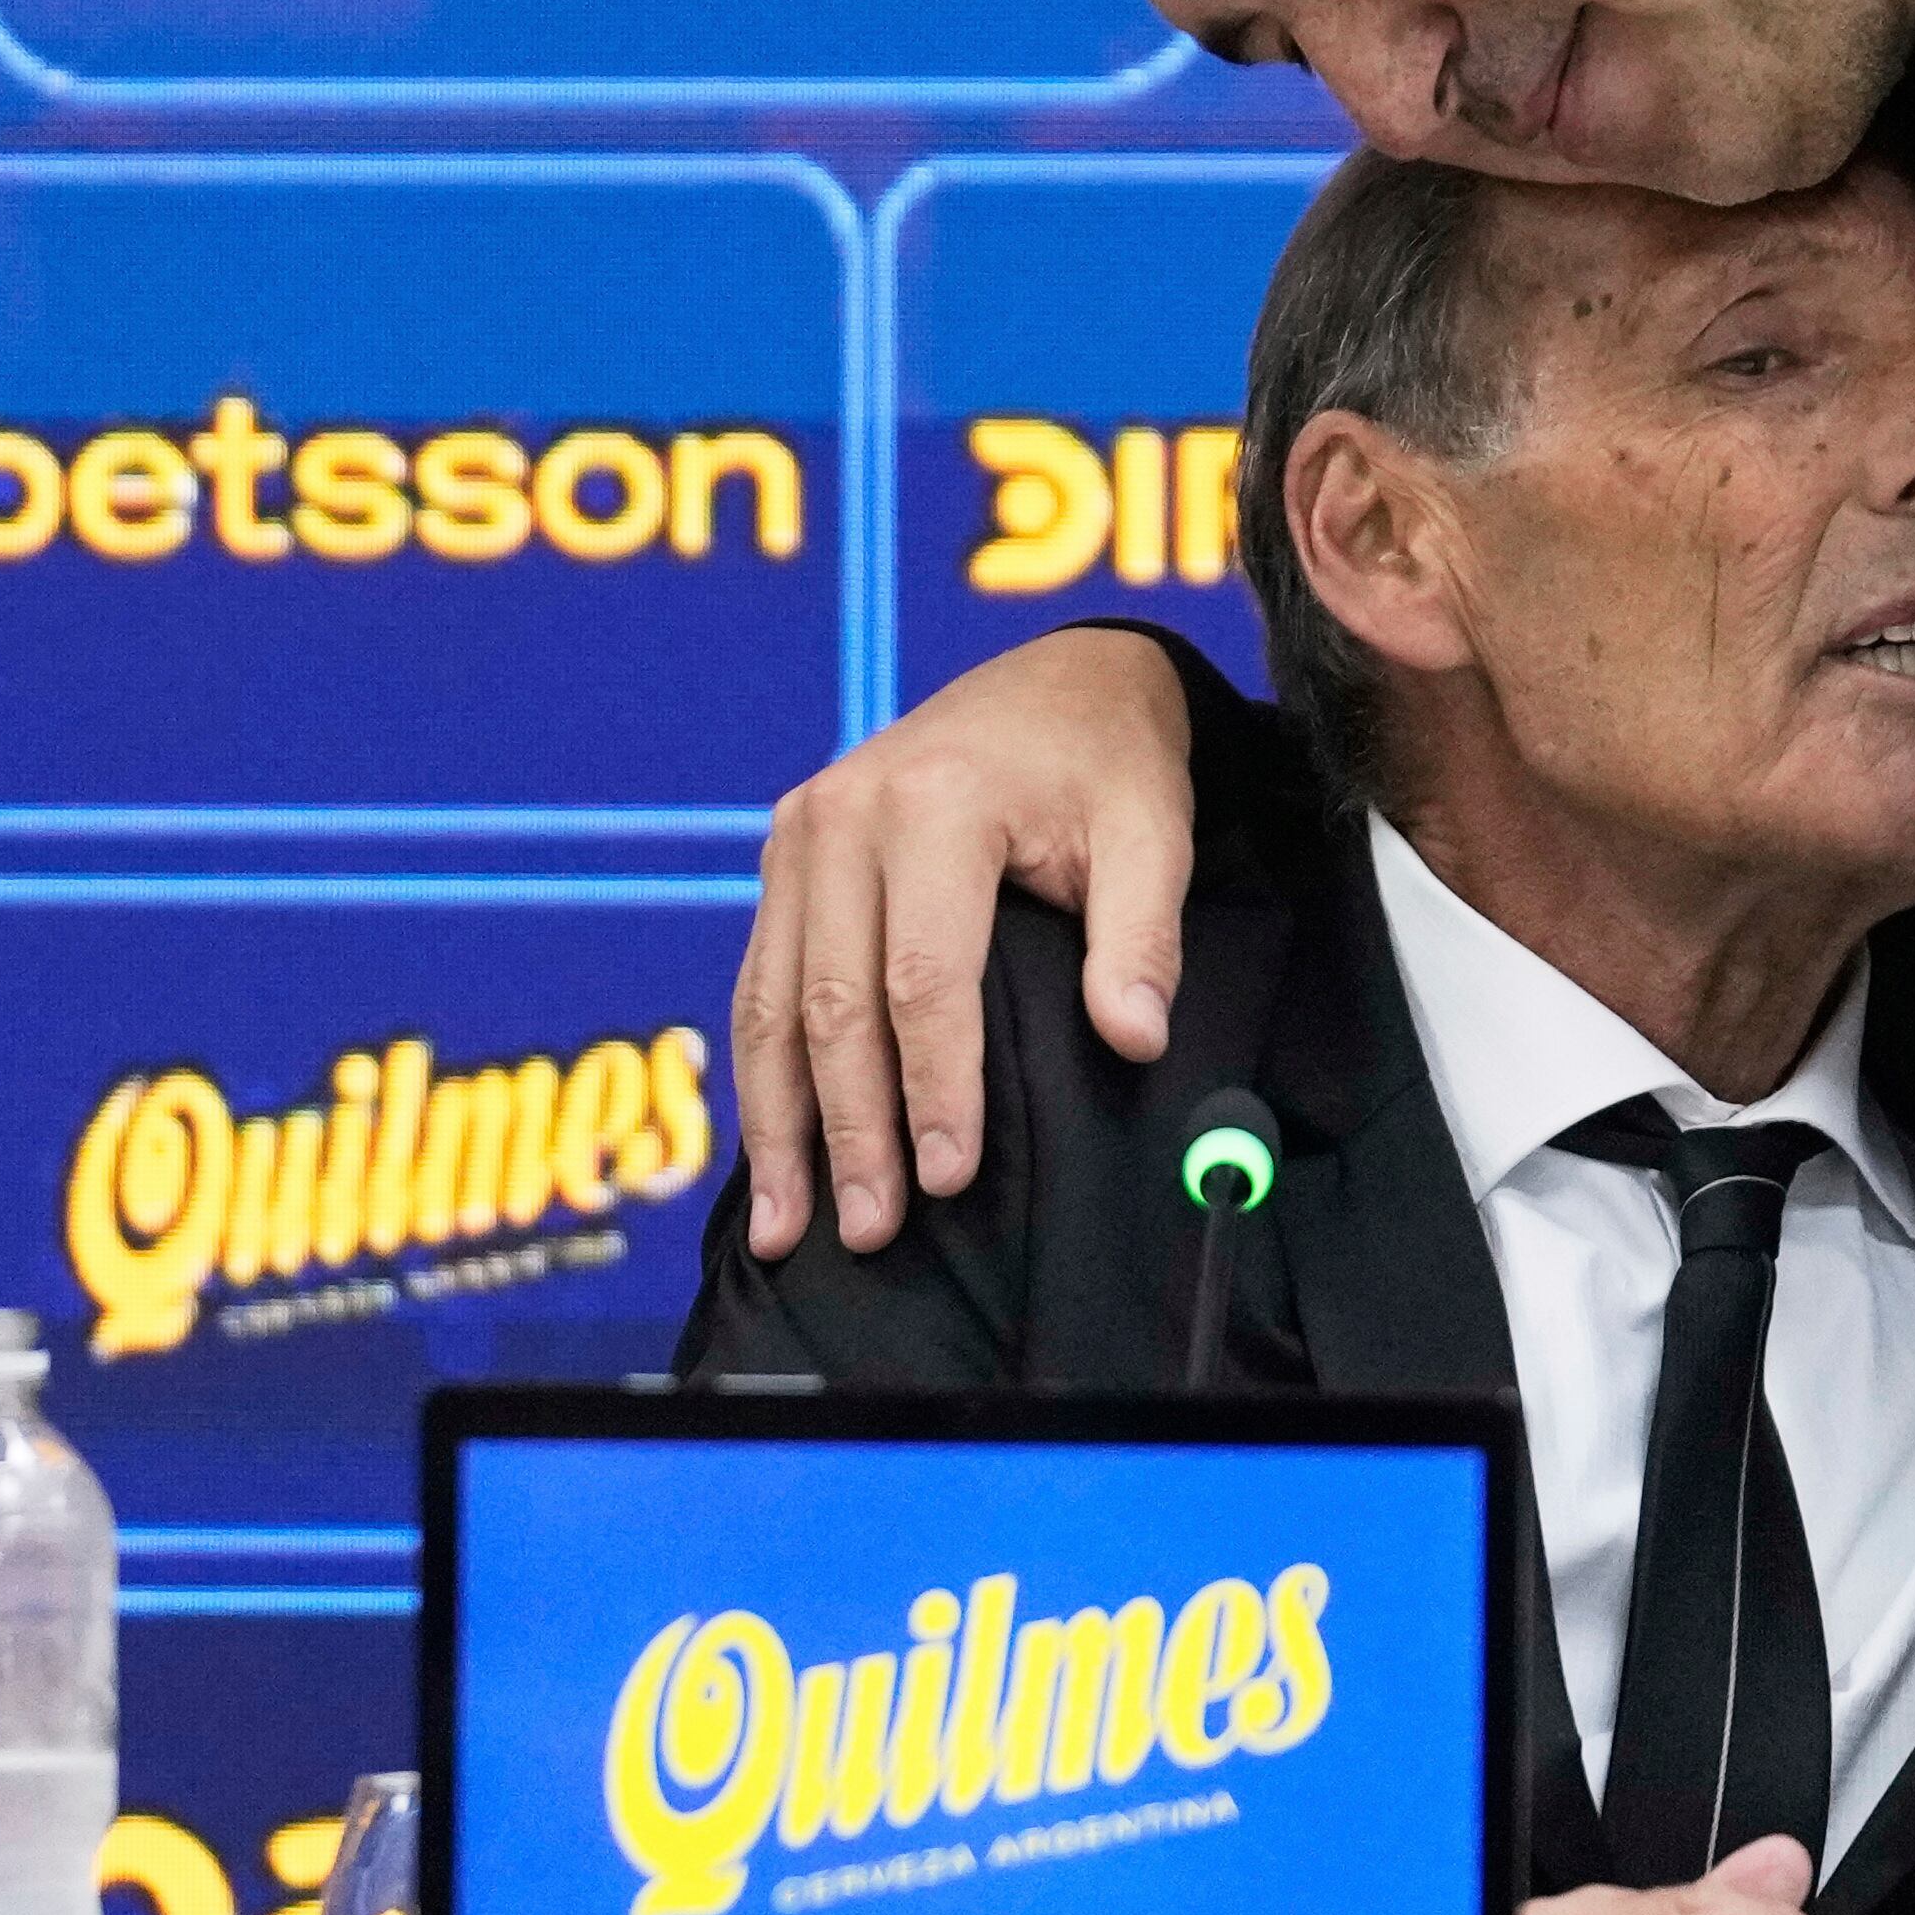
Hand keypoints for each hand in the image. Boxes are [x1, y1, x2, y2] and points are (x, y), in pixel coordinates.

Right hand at [733, 627, 1196, 1257]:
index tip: (949, 1177)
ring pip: (772, 1003)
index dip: (933, 1086)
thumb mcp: (1153, 832)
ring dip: (781, 1124)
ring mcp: (800, 833)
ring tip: (791, 1228)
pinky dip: (764, 1073)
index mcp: (934, 806)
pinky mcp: (785, 856)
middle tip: (870, 1232)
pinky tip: (775, 1151)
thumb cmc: (1110, 763)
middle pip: (832, 1003)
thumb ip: (1143, 936)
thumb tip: (1133, 1040)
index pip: (922, 977)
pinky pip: (761, 980)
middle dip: (849, 1129)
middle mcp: (843, 816)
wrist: (1058, 681)